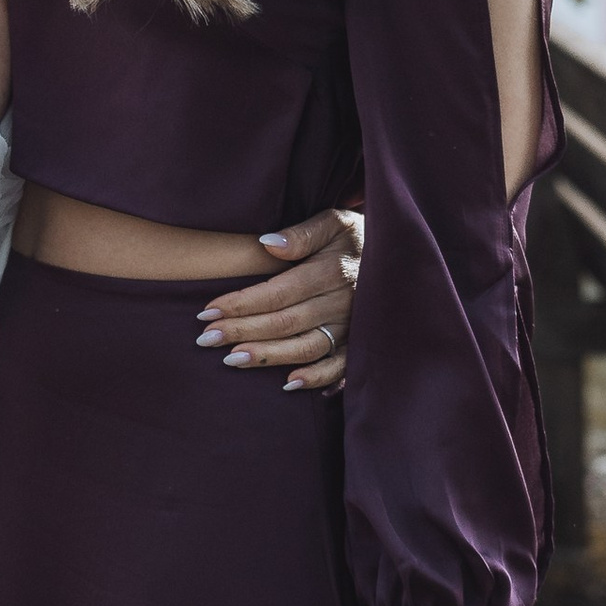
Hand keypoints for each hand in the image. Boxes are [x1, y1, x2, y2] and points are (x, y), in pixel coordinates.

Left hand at [197, 207, 361, 394]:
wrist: (400, 252)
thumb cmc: (356, 235)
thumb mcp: (333, 221)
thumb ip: (302, 234)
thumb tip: (266, 244)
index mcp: (333, 271)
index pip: (278, 292)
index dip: (241, 304)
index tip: (208, 311)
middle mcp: (344, 302)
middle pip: (285, 322)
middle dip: (242, 332)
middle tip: (206, 340)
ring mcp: (354, 326)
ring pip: (306, 347)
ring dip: (268, 356)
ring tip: (232, 360)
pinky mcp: (362, 343)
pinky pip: (340, 366)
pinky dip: (317, 378)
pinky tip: (289, 384)